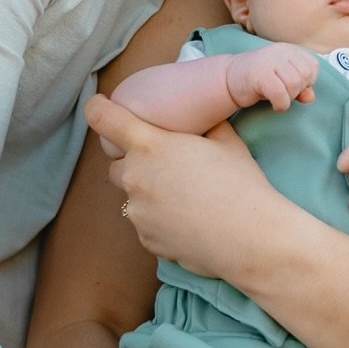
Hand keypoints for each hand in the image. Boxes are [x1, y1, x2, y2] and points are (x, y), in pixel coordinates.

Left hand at [86, 93, 276, 277]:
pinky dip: (161, 220)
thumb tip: (200, 118)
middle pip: (117, 164)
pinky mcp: (146, 240)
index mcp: (150, 146)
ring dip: (150, 193)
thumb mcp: (226, 141)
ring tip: (187, 199)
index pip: (103, 118)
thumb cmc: (241, 185)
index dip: (98, 108)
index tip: (100, 107)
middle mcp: (135, 178)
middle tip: (168, 166)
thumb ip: (203, 125)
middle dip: (136, 163)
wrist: (250, 238)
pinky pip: (146, 223)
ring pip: (133, 196)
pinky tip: (190, 221)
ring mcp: (138, 212)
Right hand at [225, 43, 317, 111]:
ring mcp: (269, 61)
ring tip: (278, 99)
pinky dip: (281, 104)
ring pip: (294, 83)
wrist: (228, 79)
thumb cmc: (258, 80)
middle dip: (298, 90)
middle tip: (284, 94)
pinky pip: (280, 93)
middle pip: (305, 75)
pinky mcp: (259, 74)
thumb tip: (310, 97)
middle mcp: (280, 52)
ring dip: (289, 98)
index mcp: (288, 50)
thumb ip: (300, 87)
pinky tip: (274, 105)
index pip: (312, 65)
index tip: (292, 86)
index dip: (307, 81)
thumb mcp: (282, 81)